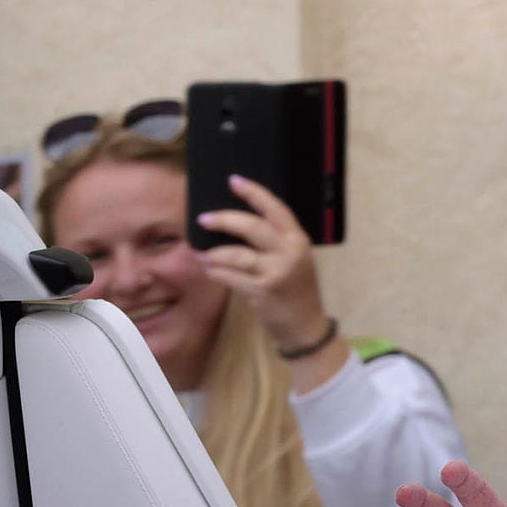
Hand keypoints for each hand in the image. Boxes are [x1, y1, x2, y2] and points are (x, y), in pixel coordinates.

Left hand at [194, 174, 331, 349]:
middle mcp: (289, 253)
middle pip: (252, 227)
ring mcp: (276, 273)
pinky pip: (230, 277)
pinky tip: (209, 269)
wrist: (305, 326)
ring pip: (236, 254)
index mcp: (298, 240)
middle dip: (224, 220)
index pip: (276, 209)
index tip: (234, 181)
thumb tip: (237, 223)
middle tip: (203, 219)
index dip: (254, 193)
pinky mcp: (262, 292)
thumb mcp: (294, 260)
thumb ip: (275, 242)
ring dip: (214, 253)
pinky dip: (216, 272)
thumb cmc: (296, 291)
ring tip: (201, 253)